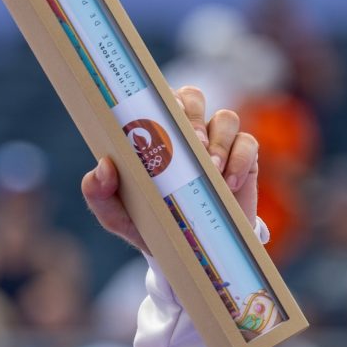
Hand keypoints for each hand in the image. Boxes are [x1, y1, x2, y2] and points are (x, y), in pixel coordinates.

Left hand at [81, 85, 259, 253]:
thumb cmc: (144, 222)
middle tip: (190, 143)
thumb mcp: (115, 214)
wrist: (184, 250)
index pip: (157, 98)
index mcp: (152, 132)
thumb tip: (103, 166)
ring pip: (226, 117)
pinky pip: (247, 144)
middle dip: (192, 115)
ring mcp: (217, 142)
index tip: (160, 118)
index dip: (161, 98)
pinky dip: (239, 159)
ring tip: (210, 167)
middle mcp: (185, 130)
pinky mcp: (243, 159)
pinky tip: (227, 183)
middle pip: (193, 96)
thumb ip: (98, 193)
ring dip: (218, 139)